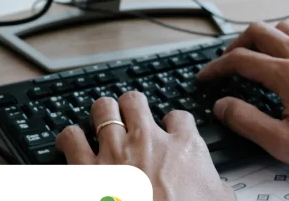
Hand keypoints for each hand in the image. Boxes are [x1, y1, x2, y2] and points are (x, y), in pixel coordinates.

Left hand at [56, 93, 233, 200]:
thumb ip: (216, 187)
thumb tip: (218, 189)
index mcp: (183, 148)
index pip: (179, 118)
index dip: (173, 123)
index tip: (170, 129)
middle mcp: (147, 141)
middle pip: (135, 101)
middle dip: (131, 106)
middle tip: (130, 117)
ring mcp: (115, 151)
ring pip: (102, 109)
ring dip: (101, 114)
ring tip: (99, 121)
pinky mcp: (86, 168)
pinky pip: (71, 137)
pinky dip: (70, 139)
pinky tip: (71, 144)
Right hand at [198, 22, 288, 193]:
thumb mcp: (286, 145)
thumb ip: (248, 122)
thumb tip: (223, 106)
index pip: (240, 59)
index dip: (216, 68)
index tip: (206, 78)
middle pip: (260, 32)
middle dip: (235, 46)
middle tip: (225, 65)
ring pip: (283, 29)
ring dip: (261, 39)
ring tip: (252, 58)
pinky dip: (284, 43)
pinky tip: (285, 63)